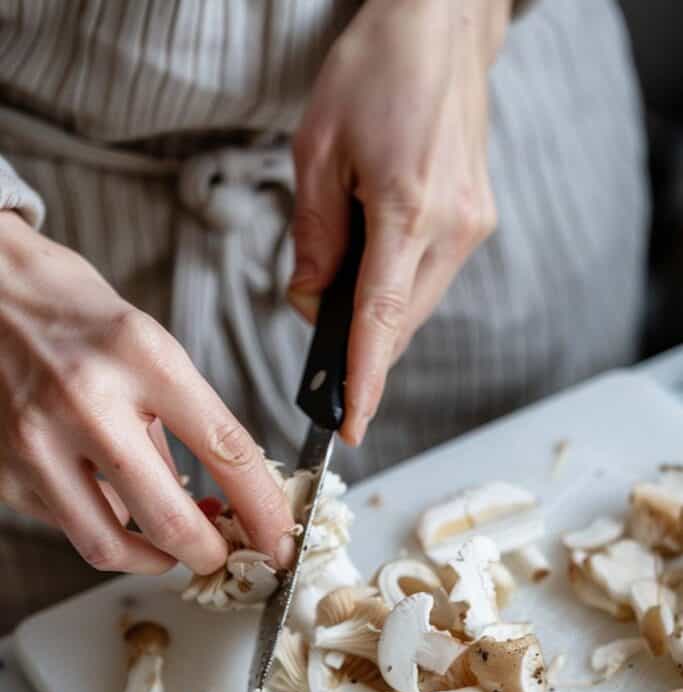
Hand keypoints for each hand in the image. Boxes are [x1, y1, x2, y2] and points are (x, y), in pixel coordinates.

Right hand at [0, 212, 294, 574]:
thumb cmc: (73, 311)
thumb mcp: (148, 345)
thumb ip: (180, 422)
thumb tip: (209, 496)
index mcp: (142, 358)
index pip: (225, 449)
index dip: (262, 508)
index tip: (280, 539)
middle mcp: (87, 401)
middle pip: (169, 518)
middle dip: (209, 554)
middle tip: (223, 556)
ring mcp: (38, 441)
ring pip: (110, 544)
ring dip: (155, 559)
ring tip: (171, 547)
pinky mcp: (6, 471)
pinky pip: (68, 526)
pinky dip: (103, 529)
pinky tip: (113, 508)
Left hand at [290, 0, 509, 444]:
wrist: (440, 25)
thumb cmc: (374, 70)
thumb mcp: (316, 149)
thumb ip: (312, 236)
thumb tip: (308, 299)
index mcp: (409, 208)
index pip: (382, 318)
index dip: (363, 380)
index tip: (351, 427)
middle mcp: (453, 227)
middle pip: (400, 321)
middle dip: (356, 345)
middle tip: (314, 334)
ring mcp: (473, 225)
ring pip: (416, 305)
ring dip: (374, 315)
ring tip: (335, 281)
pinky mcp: (477, 219)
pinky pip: (429, 279)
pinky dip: (394, 289)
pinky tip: (369, 265)